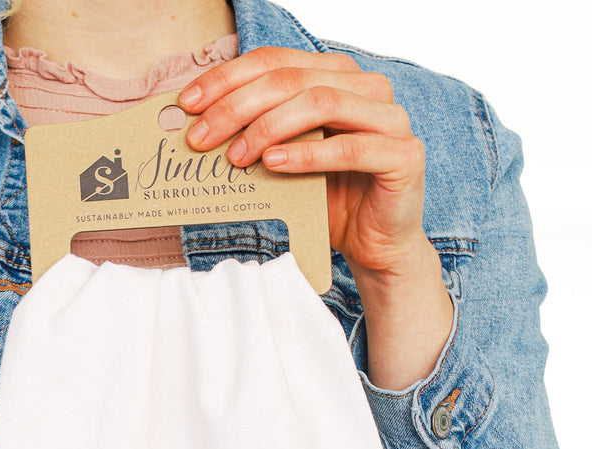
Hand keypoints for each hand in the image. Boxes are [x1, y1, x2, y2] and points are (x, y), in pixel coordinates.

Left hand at [178, 48, 453, 389]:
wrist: (375, 244)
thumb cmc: (329, 200)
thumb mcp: (285, 162)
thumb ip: (258, 137)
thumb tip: (201, 130)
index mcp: (335, 76)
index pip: (275, 61)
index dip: (228, 78)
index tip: (189, 103)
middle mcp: (366, 87)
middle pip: (291, 79)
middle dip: (237, 106)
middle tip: (202, 137)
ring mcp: (389, 118)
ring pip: (320, 102)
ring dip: (269, 127)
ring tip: (236, 156)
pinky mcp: (403, 155)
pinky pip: (349, 148)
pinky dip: (306, 154)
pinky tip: (273, 163)